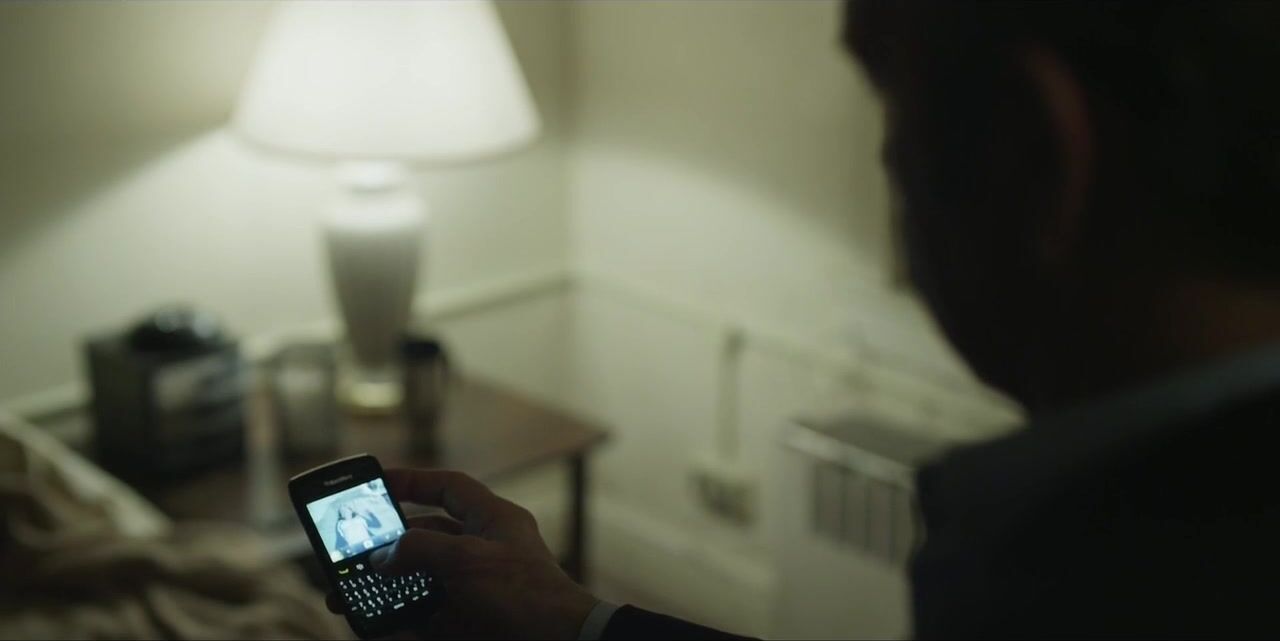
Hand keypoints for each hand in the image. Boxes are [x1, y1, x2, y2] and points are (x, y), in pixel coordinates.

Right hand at [326, 469, 597, 638]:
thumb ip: (422, 549)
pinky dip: (397, 619)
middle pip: (426, 538)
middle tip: (350, 552)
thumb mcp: (470, 560)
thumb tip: (383, 555)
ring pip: (419, 580)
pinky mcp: (469, 622)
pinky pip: (424, 616)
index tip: (378, 484)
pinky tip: (370, 622)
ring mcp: (475, 588)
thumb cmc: (527, 595)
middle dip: (387, 546)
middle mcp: (483, 550)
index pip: (451, 487)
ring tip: (346, 595)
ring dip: (384, 586)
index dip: (415, 481)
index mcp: (494, 521)